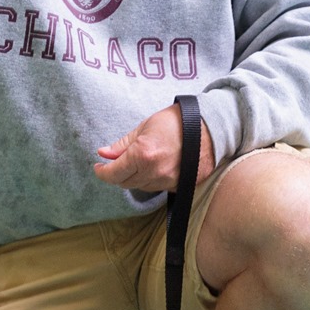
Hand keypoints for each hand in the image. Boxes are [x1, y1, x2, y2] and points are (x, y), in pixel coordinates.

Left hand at [93, 103, 215, 191]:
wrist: (210, 127)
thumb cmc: (177, 122)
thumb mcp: (145, 127)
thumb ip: (123, 144)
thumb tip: (103, 153)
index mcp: (143, 155)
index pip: (114, 174)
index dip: (103, 173)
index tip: (99, 168)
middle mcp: (154, 172)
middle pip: (126, 183)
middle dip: (117, 174)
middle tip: (116, 164)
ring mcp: (168, 181)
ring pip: (141, 186)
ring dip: (135, 177)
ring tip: (139, 162)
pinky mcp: (179, 186)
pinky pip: (157, 187)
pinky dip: (151, 179)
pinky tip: (154, 167)